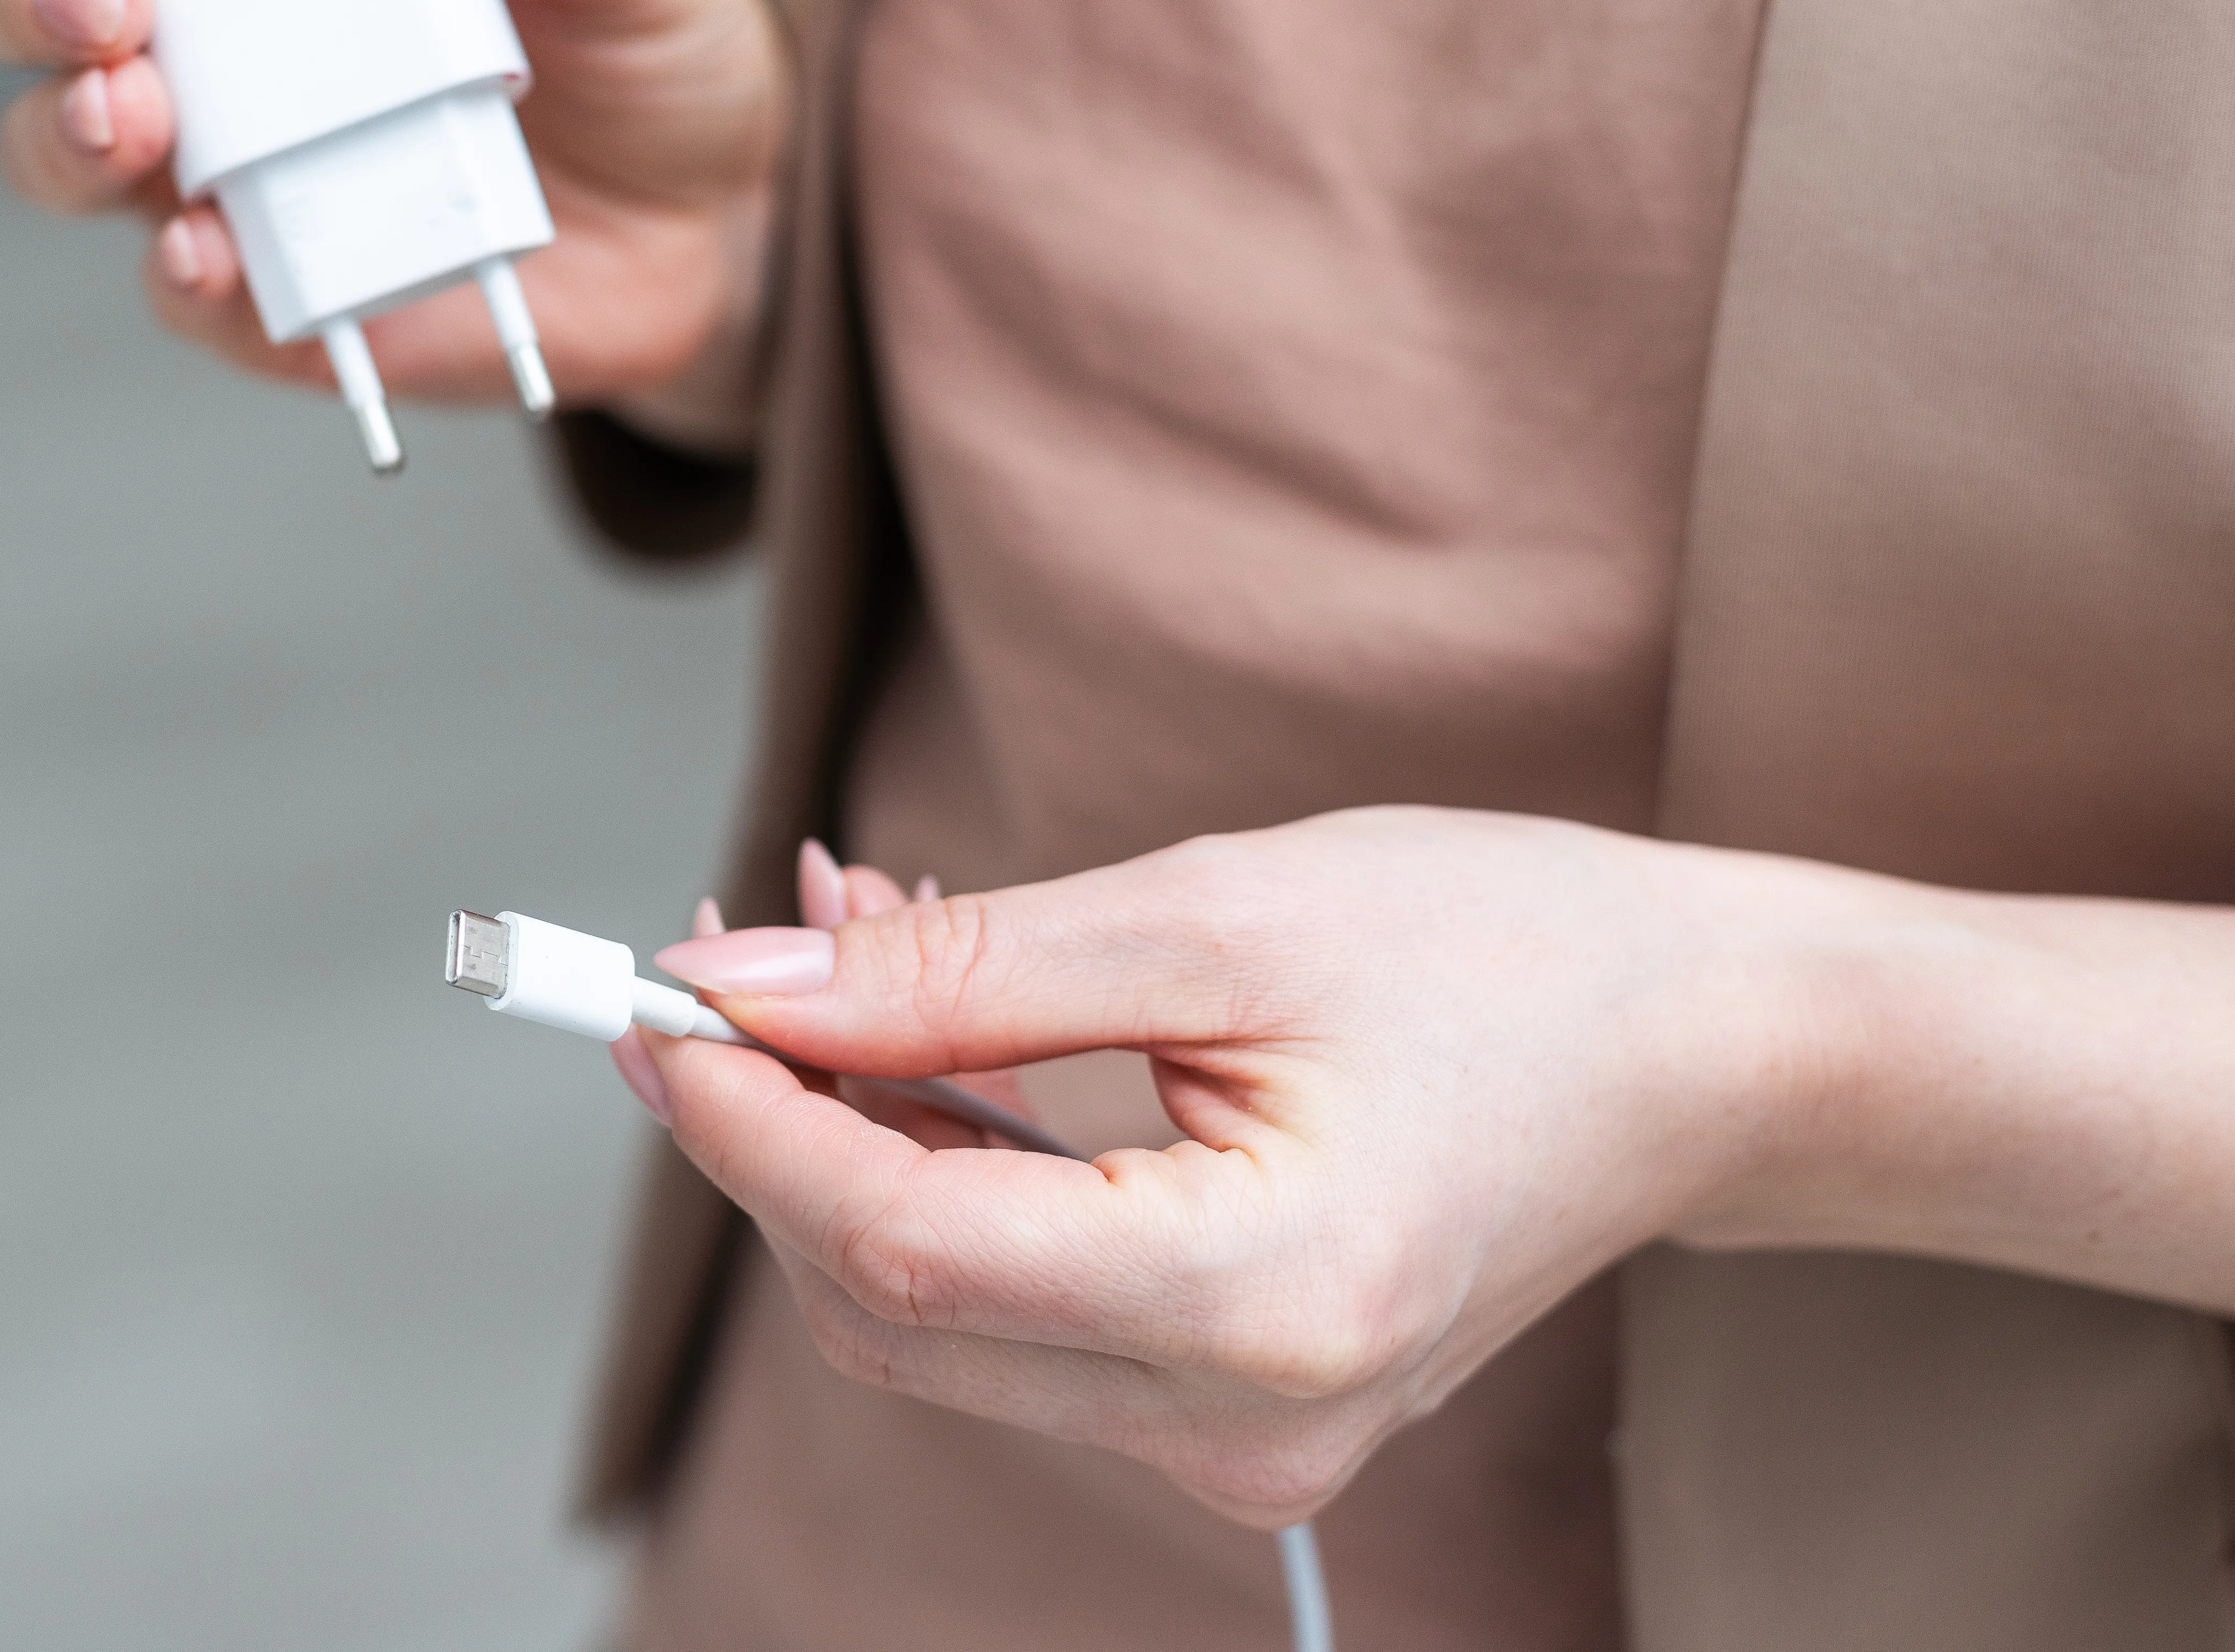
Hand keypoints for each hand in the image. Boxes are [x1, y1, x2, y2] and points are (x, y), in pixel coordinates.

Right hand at [0, 0, 787, 406]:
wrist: (719, 223)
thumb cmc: (651, 50)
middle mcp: (216, 30)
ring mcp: (232, 167)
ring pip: (64, 144)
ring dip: (67, 125)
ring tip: (131, 113)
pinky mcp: (277, 293)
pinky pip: (188, 290)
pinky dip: (183, 273)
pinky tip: (208, 249)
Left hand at [635, 807, 1840, 1525]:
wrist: (1697, 1049)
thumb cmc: (1505, 953)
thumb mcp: (1215, 912)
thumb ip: (958, 972)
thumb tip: (740, 988)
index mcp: (1264, 1299)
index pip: (901, 1246)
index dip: (748, 1122)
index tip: (657, 999)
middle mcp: (1245, 1422)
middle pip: (895, 1302)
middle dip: (782, 1121)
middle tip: (738, 947)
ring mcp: (1242, 1442)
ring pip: (936, 1311)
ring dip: (856, 1132)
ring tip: (847, 944)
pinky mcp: (1232, 1411)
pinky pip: (1017, 1306)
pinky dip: (944, 1169)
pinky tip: (930, 1033)